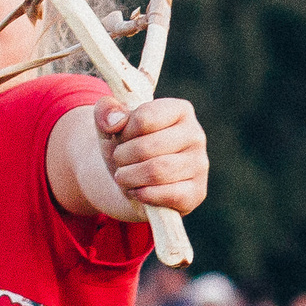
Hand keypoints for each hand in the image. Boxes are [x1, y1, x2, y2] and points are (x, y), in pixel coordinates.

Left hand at [96, 96, 207, 214]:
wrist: (132, 181)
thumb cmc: (125, 147)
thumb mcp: (109, 124)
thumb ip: (106, 110)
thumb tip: (116, 122)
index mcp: (180, 110)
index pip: (144, 118)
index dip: (123, 132)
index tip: (122, 137)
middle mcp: (196, 135)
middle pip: (147, 147)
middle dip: (122, 157)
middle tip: (118, 160)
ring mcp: (199, 165)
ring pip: (156, 171)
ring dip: (128, 177)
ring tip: (123, 176)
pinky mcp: (197, 192)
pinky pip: (167, 195)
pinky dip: (143, 195)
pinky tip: (137, 191)